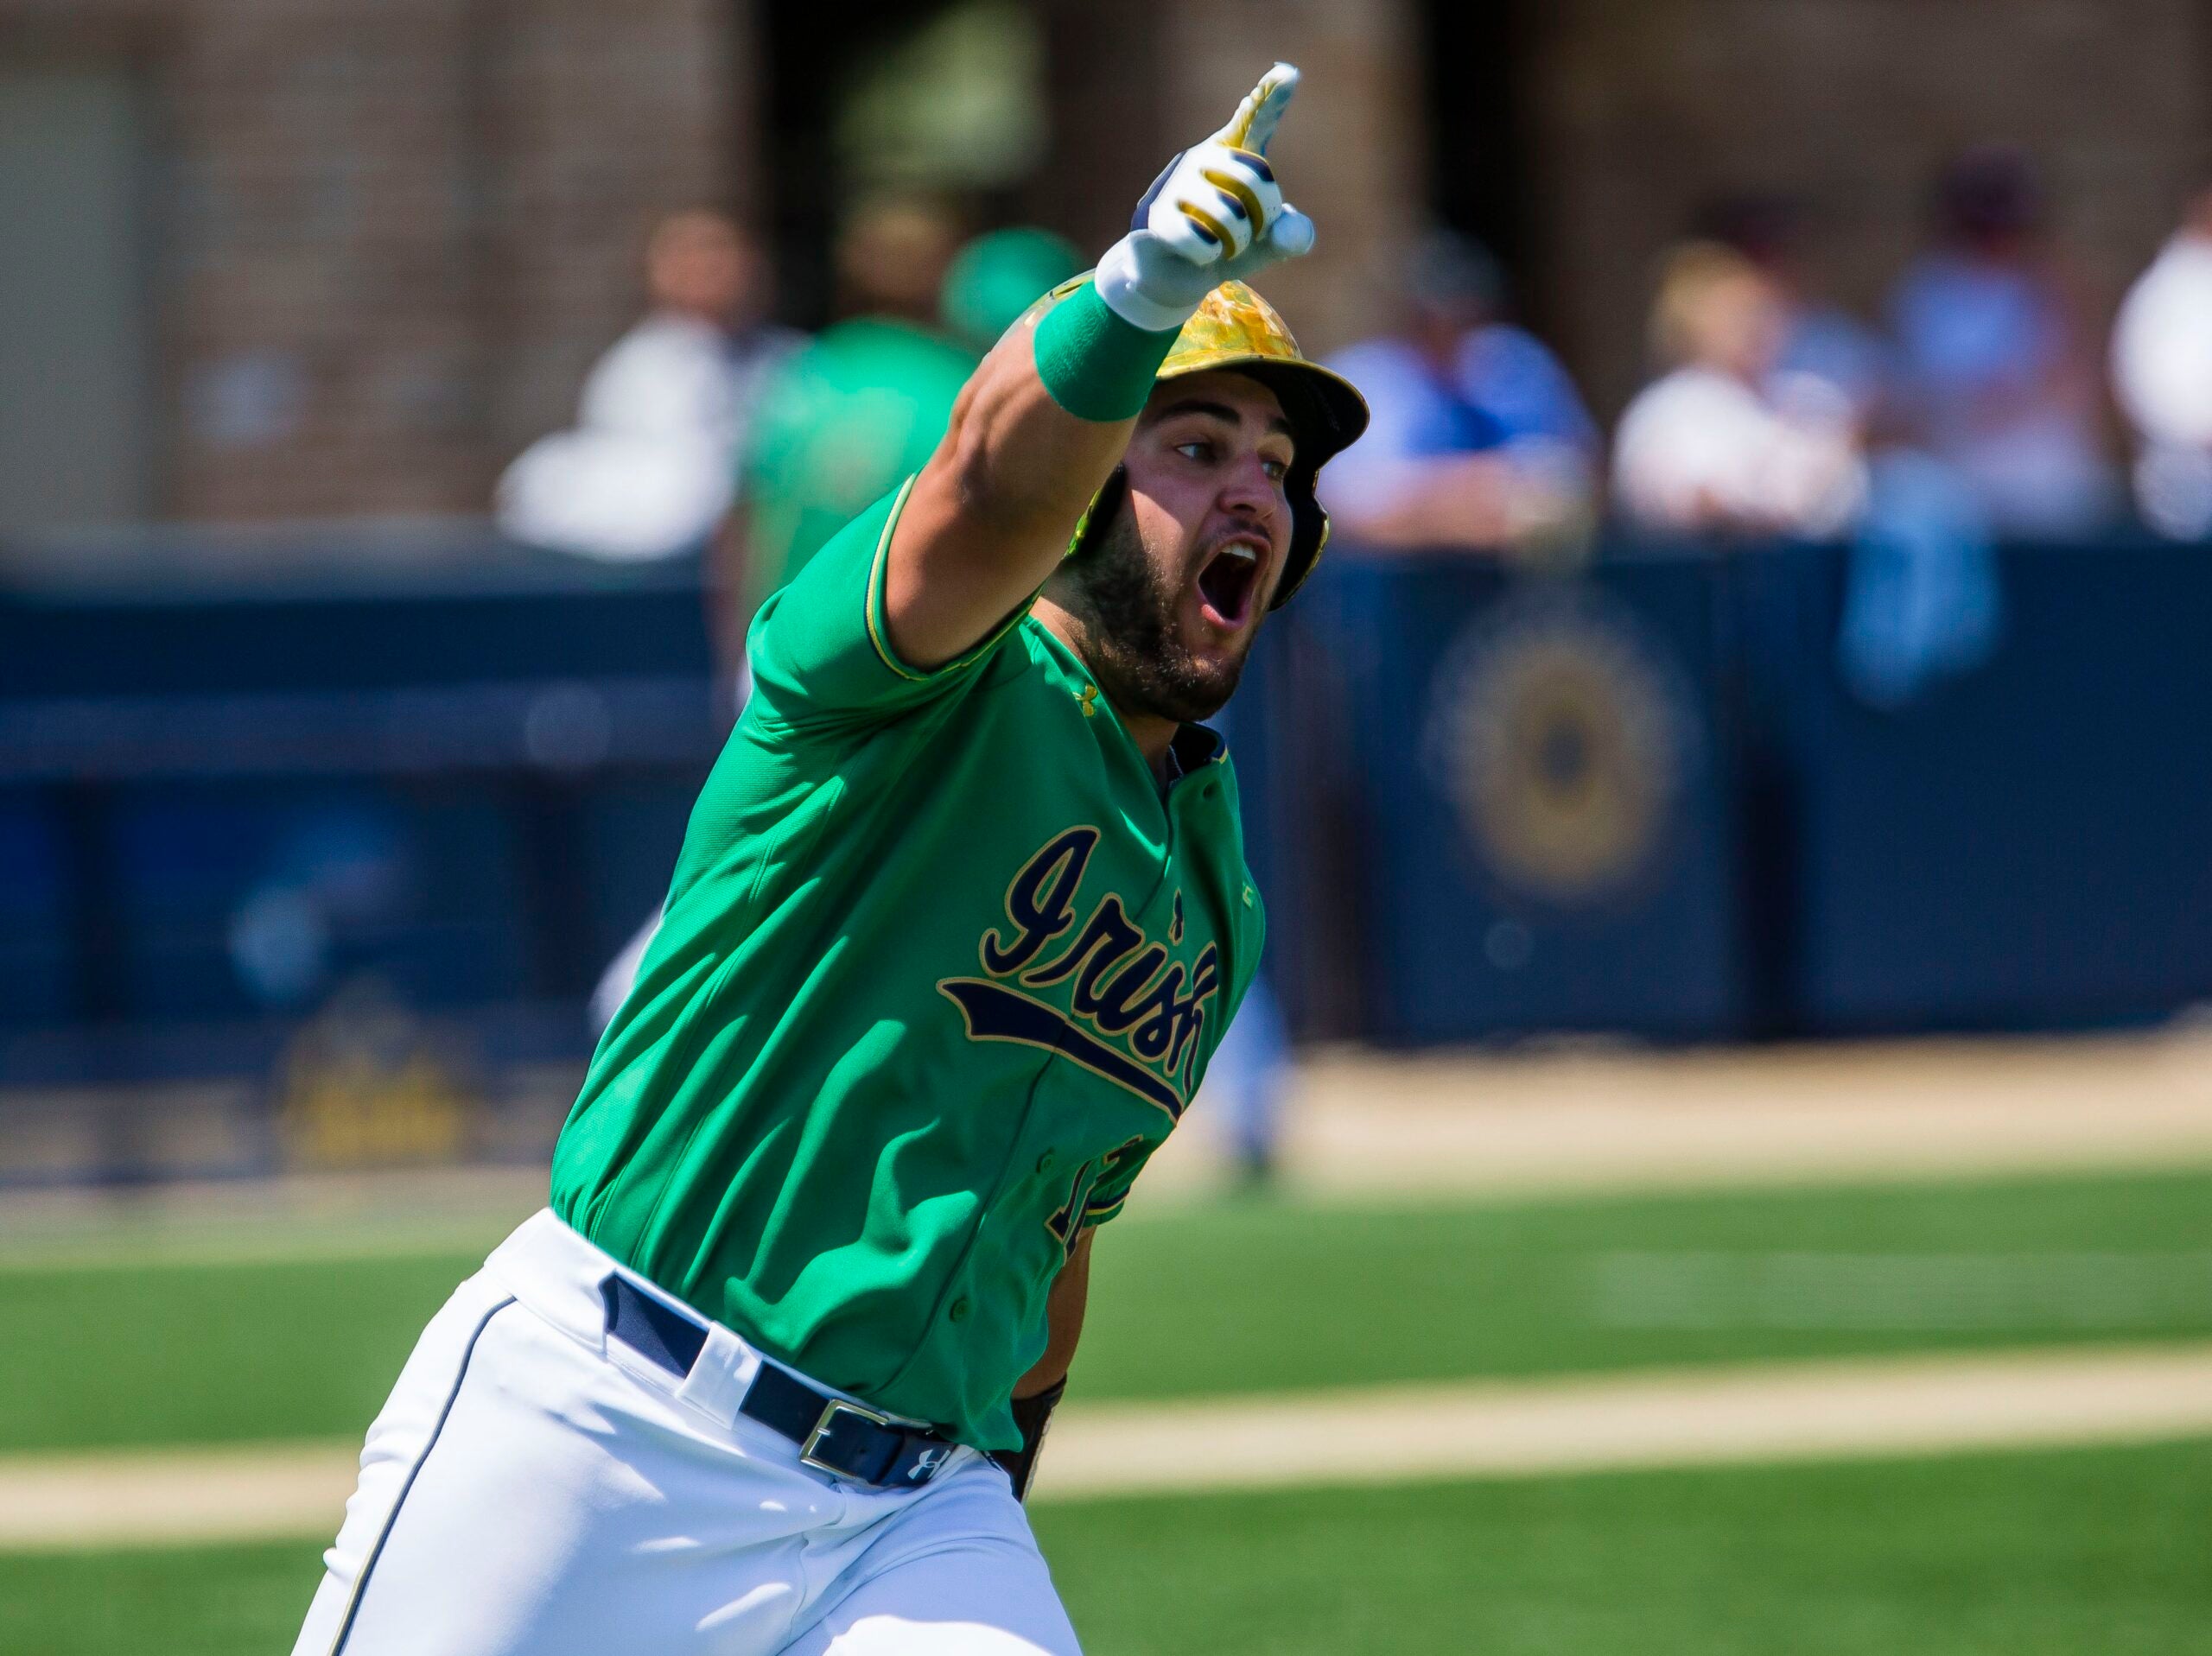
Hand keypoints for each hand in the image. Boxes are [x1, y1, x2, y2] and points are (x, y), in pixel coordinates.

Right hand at [1094, 63, 1317, 330]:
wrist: (1171, 276)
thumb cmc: (1224, 247)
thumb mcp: (1267, 245)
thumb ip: (1292, 236)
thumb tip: (1287, 236)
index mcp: (1231, 154)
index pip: (1254, 122)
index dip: (1271, 97)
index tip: (1289, 73)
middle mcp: (1201, 159)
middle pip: (1254, 175)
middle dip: (1265, 212)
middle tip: (1254, 231)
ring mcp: (1175, 185)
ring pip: (1229, 214)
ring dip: (1237, 242)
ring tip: (1226, 247)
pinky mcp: (1156, 216)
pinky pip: (1200, 240)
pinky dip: (1210, 256)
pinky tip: (1201, 253)